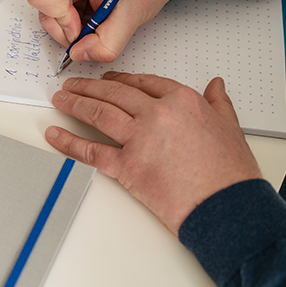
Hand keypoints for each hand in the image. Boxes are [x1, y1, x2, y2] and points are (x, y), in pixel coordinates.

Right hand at [27, 0, 181, 62]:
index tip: (82, 27)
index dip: (61, 19)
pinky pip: (56, 10)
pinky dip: (73, 21)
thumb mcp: (131, 14)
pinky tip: (92, 14)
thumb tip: (78, 54)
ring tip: (96, 20)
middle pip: (43, 6)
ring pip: (48, 11)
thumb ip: (106, 42)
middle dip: (67, 26)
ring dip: (71, 25)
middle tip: (93, 27)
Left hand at [44, 72, 261, 233]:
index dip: (120, 80)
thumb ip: (218, 103)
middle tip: (73, 85)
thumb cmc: (229, 172)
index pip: (142, 82)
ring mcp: (139, 139)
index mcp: (182, 101)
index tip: (108, 80)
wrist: (226, 206)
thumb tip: (215, 86)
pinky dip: (68, 142)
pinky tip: (55, 134)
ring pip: (98, 113)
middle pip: (114, 93)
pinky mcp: (127, 166)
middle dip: (89, 87)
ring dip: (74, 104)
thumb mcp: (230, 127)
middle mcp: (157, 114)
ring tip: (61, 100)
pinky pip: (90, 151)